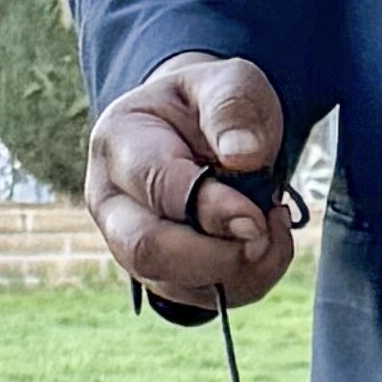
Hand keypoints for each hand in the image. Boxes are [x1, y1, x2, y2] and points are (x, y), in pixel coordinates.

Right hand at [86, 54, 294, 308]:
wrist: (204, 129)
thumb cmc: (212, 105)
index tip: (258, 216)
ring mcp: (128, 242)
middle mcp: (110, 199)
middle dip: (215, 254)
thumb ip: (232, 108)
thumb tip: (244, 158)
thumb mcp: (228, 81)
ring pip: (173, 284)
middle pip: (144, 249)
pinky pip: (201, 299)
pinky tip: (265, 245)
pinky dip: (246, 283)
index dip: (211, 208)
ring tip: (271, 229)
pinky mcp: (160, 273)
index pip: (155, 186)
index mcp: (119, 141)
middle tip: (263, 233)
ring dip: (238, 271)